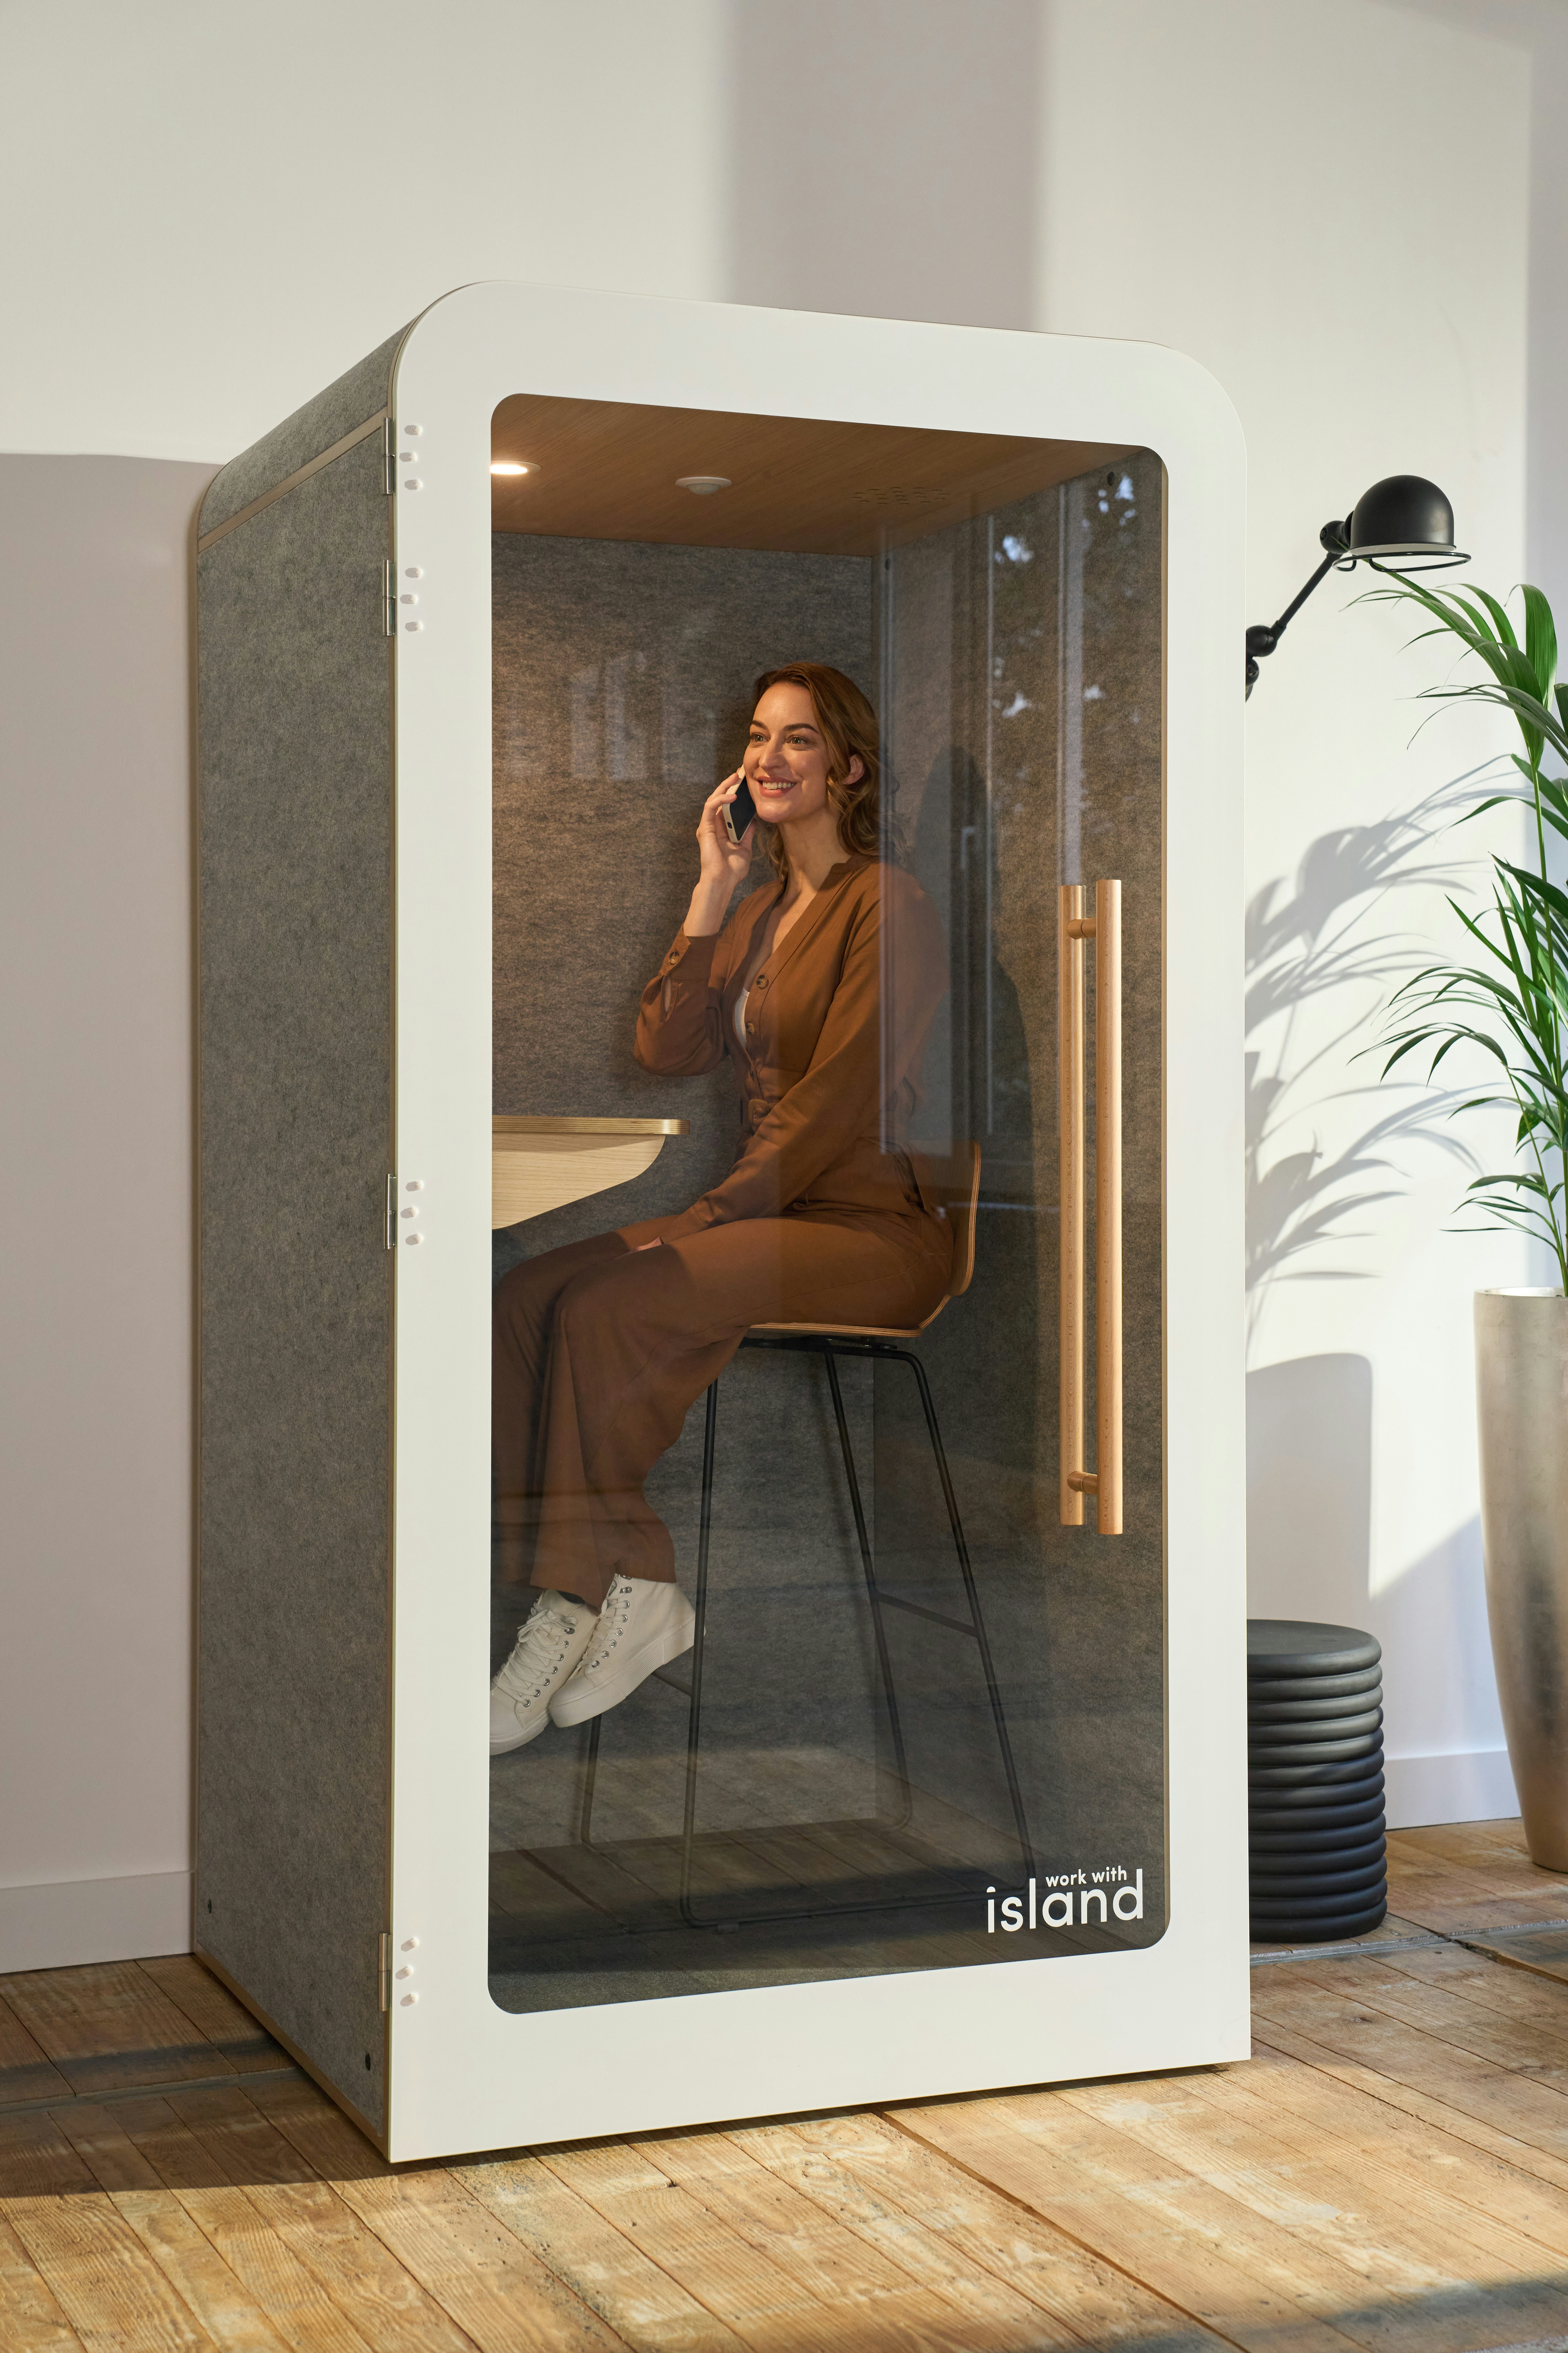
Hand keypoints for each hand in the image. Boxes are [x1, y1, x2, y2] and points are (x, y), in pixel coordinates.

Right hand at [696, 770, 752, 886]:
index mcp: (722, 830)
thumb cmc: (732, 870)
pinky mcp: (704, 828)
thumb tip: (754, 821)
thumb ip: (748, 834)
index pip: (727, 807)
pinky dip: (720, 800)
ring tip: (735, 778)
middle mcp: (713, 826)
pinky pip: (710, 807)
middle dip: (729, 785)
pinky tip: (732, 796)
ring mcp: (707, 826)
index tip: (745, 783)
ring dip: (724, 787)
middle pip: (720, 800)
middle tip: (740, 773)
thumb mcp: (745, 848)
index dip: (734, 793)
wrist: (723, 881)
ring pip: (714, 800)